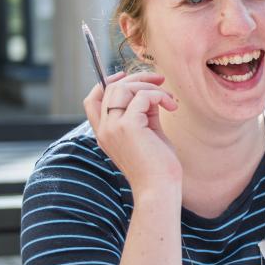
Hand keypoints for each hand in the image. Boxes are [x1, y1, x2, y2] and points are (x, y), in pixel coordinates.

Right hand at [83, 71, 180, 191]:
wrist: (159, 188)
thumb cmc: (158, 166)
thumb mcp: (148, 134)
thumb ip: (143, 114)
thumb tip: (150, 93)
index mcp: (105, 133)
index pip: (92, 100)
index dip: (106, 82)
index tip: (127, 75)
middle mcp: (104, 129)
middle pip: (111, 88)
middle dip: (138, 79)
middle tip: (161, 81)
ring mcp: (113, 127)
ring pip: (125, 88)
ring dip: (150, 87)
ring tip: (169, 100)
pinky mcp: (127, 127)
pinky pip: (142, 96)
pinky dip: (160, 96)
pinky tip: (172, 107)